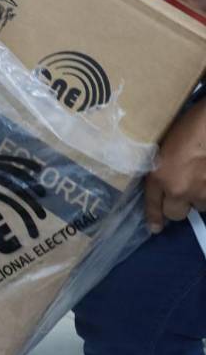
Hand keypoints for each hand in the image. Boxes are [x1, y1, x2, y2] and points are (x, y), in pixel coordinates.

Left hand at [145, 98, 205, 233]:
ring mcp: (202, 192)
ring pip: (199, 206)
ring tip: (202, 177)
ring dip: (199, 196)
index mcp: (159, 176)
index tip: (155, 228)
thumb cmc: (190, 126)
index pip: (153, 205)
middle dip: (179, 205)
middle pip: (176, 214)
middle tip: (184, 190)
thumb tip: (164, 183)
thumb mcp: (165, 147)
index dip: (154, 218)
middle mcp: (178, 189)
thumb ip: (162, 168)